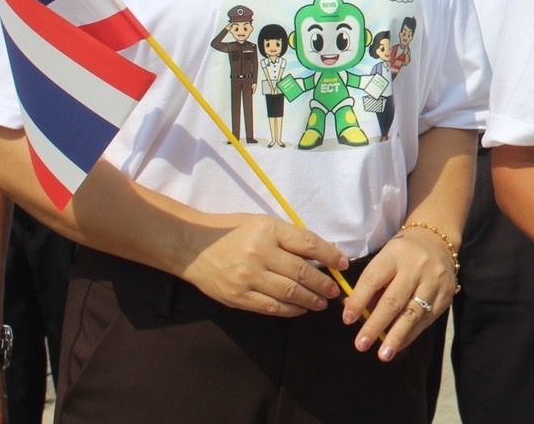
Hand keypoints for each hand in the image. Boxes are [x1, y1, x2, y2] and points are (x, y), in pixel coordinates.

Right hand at [181, 214, 346, 316]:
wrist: (191, 246)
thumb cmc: (231, 231)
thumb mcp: (262, 223)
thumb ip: (289, 237)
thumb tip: (323, 252)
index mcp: (268, 231)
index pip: (308, 244)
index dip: (330, 256)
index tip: (343, 265)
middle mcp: (259, 253)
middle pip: (301, 272)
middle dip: (323, 284)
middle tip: (335, 291)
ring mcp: (247, 277)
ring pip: (289, 293)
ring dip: (310, 300)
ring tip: (322, 303)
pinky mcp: (237, 297)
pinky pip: (270, 307)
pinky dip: (290, 310)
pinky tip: (300, 309)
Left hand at [341, 225, 458, 361]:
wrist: (437, 239)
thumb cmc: (403, 253)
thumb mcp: (385, 259)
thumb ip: (371, 284)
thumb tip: (352, 313)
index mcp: (395, 254)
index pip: (373, 279)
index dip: (359, 300)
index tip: (347, 320)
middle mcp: (417, 266)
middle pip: (394, 300)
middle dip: (376, 324)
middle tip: (361, 345)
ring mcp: (435, 281)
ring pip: (413, 313)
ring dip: (396, 336)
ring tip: (383, 354)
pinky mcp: (446, 294)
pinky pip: (427, 319)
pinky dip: (411, 334)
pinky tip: (399, 345)